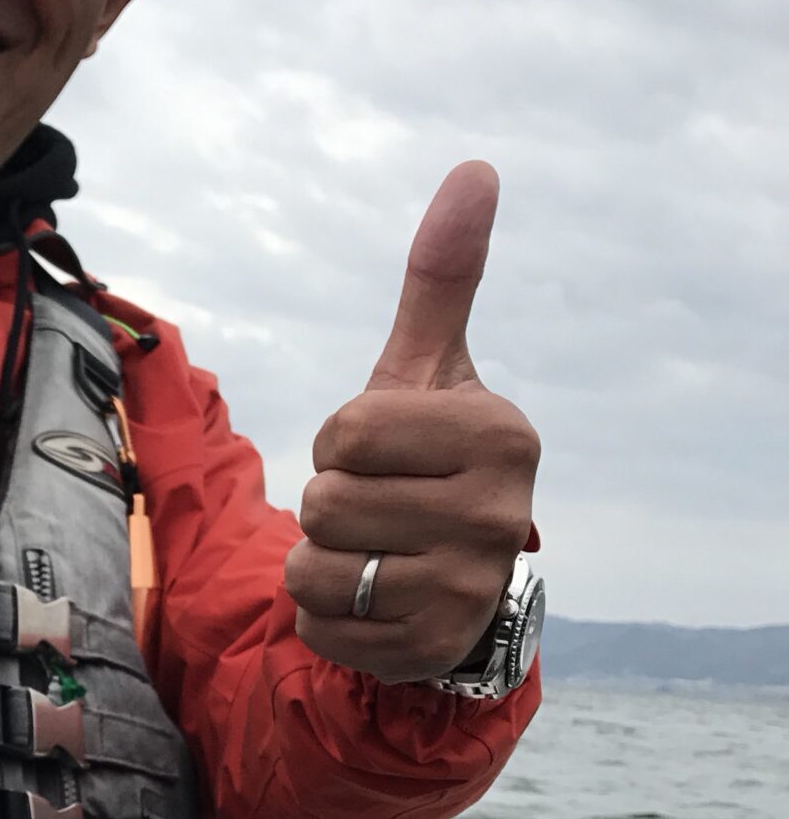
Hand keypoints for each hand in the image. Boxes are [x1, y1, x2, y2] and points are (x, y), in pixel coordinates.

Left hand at [284, 161, 539, 683]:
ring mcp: (468, 591)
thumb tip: (475, 167)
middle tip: (379, 506)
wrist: (457, 572)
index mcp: (502, 437)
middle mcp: (500, 517)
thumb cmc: (429, 454)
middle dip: (328, 503)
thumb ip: (441, 277)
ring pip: (316, 569)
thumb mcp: (429, 368)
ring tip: (372, 552)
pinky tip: (372, 600)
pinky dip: (326, 616)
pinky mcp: (429, 651)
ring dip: (320, 561)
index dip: (341, 440)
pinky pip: (320, 627)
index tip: (382, 451)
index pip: (348, 432)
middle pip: (326, 503)